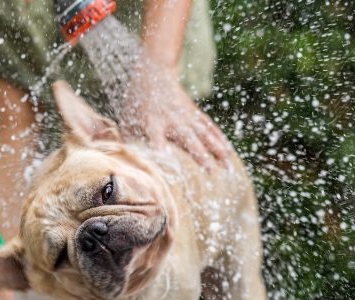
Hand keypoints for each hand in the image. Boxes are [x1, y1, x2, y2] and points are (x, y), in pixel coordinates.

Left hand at [118, 56, 232, 168]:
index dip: (158, 146)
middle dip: (200, 155)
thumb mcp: (127, 118)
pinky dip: (220, 139)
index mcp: (152, 121)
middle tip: (210, 172)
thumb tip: (125, 160)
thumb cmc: (138, 101)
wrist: (155, 72)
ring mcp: (186, 116)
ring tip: (227, 167)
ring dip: (217, 150)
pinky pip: (210, 128)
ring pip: (204, 134)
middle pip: (188, 138)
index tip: (164, 157)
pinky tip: (229, 152)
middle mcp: (172, 119)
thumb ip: (128, 139)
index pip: (155, 135)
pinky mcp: (195, 113)